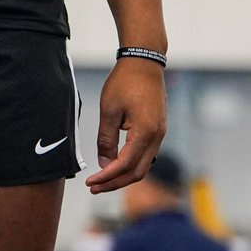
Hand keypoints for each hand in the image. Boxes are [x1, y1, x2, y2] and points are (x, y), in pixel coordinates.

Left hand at [85, 58, 166, 193]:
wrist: (144, 62)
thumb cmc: (124, 82)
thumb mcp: (109, 110)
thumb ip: (106, 139)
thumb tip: (104, 164)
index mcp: (145, 132)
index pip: (125, 165)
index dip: (107, 177)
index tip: (90, 182)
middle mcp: (157, 137)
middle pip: (138, 172)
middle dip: (115, 183)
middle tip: (93, 187)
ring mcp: (160, 134)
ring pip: (144, 166)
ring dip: (123, 175)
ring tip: (102, 180)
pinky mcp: (158, 130)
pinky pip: (146, 155)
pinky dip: (131, 164)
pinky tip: (115, 164)